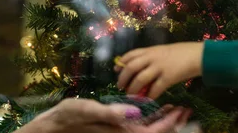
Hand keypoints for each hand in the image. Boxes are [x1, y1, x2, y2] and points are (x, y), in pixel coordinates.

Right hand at [24, 98, 190, 132]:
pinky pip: (138, 127)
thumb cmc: (66, 117)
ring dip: (163, 122)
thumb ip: (111, 113)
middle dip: (172, 123)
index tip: (183, 109)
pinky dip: (150, 120)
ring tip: (175, 108)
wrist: (51, 127)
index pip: (153, 131)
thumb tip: (137, 112)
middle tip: (186, 108)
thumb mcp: (86, 110)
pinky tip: (151, 110)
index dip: (170, 123)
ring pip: (147, 131)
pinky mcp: (114, 129)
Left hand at [115, 42, 204, 99]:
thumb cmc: (180, 52)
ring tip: (130, 95)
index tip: (116, 70)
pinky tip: (148, 99)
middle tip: (120, 86)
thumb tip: (136, 69)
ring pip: (140, 79)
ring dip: (133, 89)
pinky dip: (150, 95)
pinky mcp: (168, 77)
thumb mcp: (161, 51)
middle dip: (123, 78)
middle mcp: (152, 57)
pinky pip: (155, 88)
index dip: (121, 63)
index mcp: (150, 50)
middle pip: (131, 67)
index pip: (130, 55)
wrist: (196, 55)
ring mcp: (160, 67)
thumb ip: (149, 57)